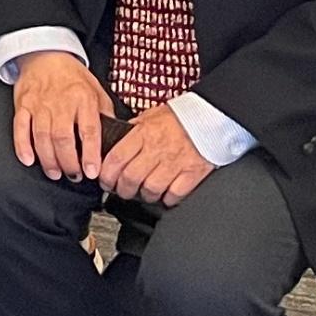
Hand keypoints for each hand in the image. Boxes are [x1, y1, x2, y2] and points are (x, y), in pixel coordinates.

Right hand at [7, 47, 112, 181]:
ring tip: (56, 173)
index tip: (92, 171)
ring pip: (42, 137)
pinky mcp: (23, 105)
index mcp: (83, 99)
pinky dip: (22, 146)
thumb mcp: (97, 91)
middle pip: (62, 138)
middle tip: (74, 176)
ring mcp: (39, 105)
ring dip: (48, 159)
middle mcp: (61, 102)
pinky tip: (28, 159)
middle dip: (68, 162)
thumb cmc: (72, 76)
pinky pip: (20, 128)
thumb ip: (105, 115)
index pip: (88, 131)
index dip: (90, 154)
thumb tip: (113, 139)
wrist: (45, 55)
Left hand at [99, 101, 215, 207]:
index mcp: (143, 134)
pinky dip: (168, 199)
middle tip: (120, 191)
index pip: (116, 158)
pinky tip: (164, 196)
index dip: (106, 174)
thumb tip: (117, 141)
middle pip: (130, 177)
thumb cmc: (182, 116)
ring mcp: (175, 163)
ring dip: (143, 196)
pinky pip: (175, 194)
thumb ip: (134, 130)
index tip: (104, 180)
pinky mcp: (193, 173)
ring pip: (150, 188)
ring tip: (142, 194)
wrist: (212, 115)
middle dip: (121, 189)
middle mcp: (157, 149)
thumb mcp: (150, 116)